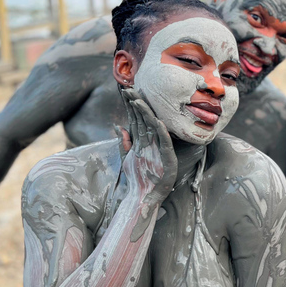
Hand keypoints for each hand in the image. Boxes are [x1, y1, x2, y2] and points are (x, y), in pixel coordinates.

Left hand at [119, 89, 177, 204]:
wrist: (144, 197)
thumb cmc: (137, 179)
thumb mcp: (126, 159)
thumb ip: (123, 143)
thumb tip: (117, 126)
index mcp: (141, 141)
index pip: (135, 119)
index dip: (131, 106)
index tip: (125, 91)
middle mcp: (151, 142)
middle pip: (144, 119)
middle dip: (137, 104)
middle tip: (131, 88)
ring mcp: (159, 149)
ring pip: (153, 127)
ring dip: (146, 114)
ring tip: (138, 101)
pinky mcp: (168, 159)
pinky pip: (165, 143)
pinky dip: (161, 132)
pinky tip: (156, 122)